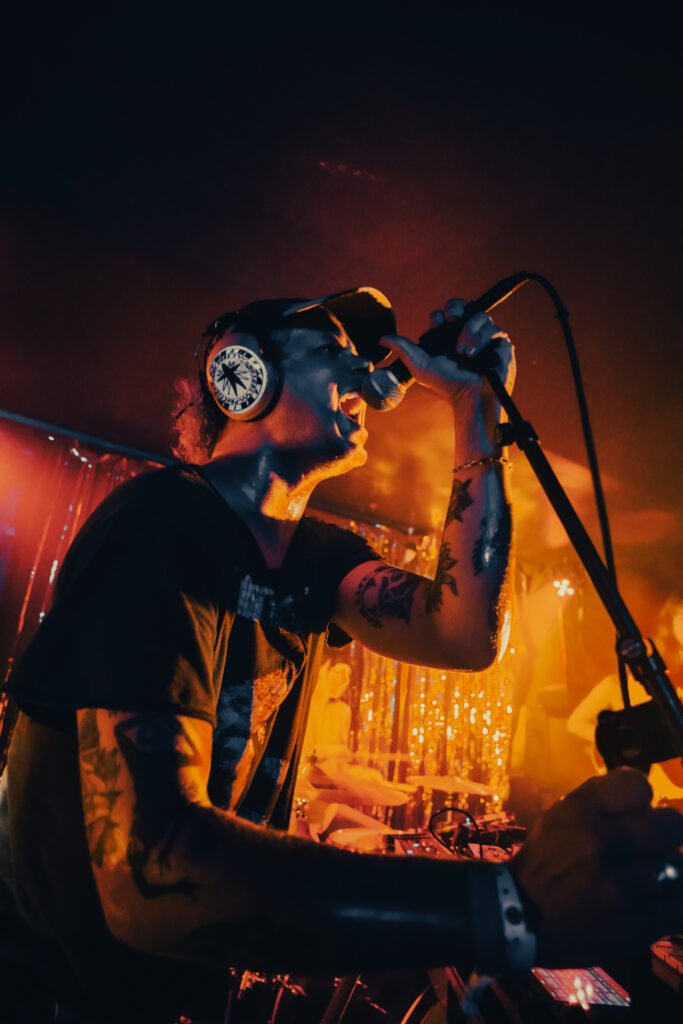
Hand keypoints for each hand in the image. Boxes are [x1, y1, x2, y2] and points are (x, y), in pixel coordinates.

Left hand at [375, 297, 514, 409]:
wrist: (470, 399)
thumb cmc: (447, 387)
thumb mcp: (420, 367)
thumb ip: (403, 349)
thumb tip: (382, 338)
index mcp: (449, 338)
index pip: (445, 315)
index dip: (440, 315)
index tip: (437, 324)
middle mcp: (467, 335)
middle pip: (463, 306)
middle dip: (455, 308)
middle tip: (451, 319)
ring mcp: (485, 338)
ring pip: (480, 316)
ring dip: (469, 332)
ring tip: (463, 353)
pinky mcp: (500, 344)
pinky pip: (494, 328)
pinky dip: (482, 339)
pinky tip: (474, 354)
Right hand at [510, 768, 682, 965]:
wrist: (523, 917)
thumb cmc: (546, 861)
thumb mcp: (561, 815)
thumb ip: (604, 804)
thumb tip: (650, 805)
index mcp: (580, 810)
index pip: (639, 785)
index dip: (642, 799)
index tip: (636, 812)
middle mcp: (602, 842)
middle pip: (671, 824)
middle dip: (663, 834)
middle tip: (651, 846)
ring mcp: (623, 885)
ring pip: (678, 864)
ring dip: (667, 870)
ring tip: (648, 876)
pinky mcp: (637, 923)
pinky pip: (678, 904)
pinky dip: (671, 900)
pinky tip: (654, 900)